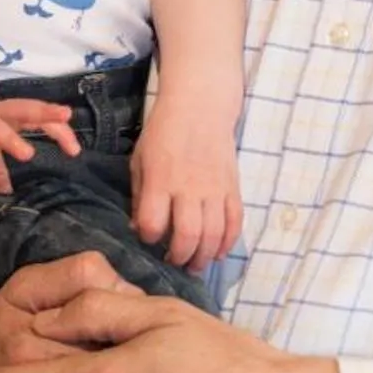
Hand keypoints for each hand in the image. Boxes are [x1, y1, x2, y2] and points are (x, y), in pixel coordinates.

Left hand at [129, 102, 241, 272]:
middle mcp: (189, 187)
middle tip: (174, 262)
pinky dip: (228, 243)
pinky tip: (218, 253)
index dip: (148, 237)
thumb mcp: (140, 159)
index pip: (153, 222)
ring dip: (204, 257)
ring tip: (195, 265)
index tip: (148, 237)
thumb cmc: (163, 133)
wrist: (200, 107)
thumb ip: (139, 196)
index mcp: (160, 179)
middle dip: (180, 257)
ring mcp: (214, 189)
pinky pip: (235, 223)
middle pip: (187, 235)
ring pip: (213, 234)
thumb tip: (137, 230)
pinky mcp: (233, 188)